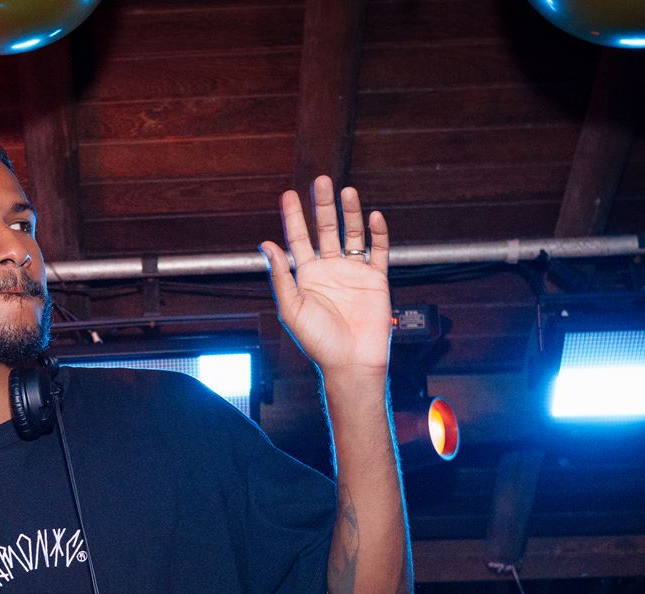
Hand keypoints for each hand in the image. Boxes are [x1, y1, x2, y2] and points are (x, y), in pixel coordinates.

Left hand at [259, 177, 391, 379]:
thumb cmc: (318, 342)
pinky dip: (377, 234)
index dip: (293, 217)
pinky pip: (378, 251)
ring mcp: (353, 273)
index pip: (297, 239)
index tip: (288, 194)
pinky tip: (374, 218)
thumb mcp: (291, 308)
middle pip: (325, 230)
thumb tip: (266, 246)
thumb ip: (280, 276)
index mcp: (306, 277)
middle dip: (322, 206)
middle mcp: (329, 270)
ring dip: (350, 213)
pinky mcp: (376, 279)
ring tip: (346, 191)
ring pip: (352, 234)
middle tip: (321, 180)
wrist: (351, 362)